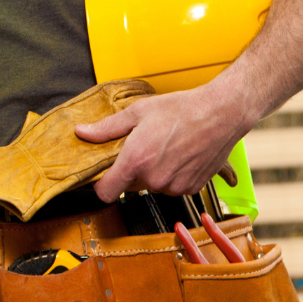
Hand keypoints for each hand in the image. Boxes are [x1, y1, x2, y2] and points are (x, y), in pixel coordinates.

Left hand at [77, 85, 249, 201]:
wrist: (220, 114)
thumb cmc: (181, 109)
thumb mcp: (137, 112)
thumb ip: (107, 128)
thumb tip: (82, 133)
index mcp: (136, 161)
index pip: (106, 192)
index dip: (101, 185)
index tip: (103, 176)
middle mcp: (155, 179)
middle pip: (130, 186)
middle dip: (131, 171)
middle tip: (141, 148)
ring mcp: (175, 186)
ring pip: (152, 186)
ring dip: (153, 173)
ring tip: (163, 148)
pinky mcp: (192, 188)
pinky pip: (172, 187)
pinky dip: (172, 175)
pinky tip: (178, 155)